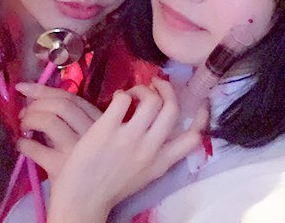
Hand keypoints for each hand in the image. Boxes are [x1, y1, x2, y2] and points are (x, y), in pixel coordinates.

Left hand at [16, 83, 101, 179]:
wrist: (88, 204)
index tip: (23, 87)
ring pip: (50, 121)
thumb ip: (75, 119)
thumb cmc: (89, 166)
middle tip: (24, 110)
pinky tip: (21, 145)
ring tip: (23, 124)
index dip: (44, 89)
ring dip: (30, 118)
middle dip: (36, 102)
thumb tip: (38, 97)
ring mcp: (77, 151)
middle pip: (61, 105)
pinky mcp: (61, 168)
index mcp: (101, 123)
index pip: (72, 97)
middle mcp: (92, 134)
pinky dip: (24, 144)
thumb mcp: (92, 138)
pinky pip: (37, 149)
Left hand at [47, 77, 208, 222]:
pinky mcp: (106, 129)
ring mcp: (129, 138)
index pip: (195, 137)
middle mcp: (150, 148)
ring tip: (132, 94)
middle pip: (172, 108)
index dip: (202, 116)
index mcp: (162, 162)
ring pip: (151, 99)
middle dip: (167, 89)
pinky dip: (121, 94)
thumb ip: (159, 153)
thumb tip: (164, 124)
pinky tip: (115, 100)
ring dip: (142, 89)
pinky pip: (123, 99)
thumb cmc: (112, 187)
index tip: (201, 102)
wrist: (82, 200)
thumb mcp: (146, 174)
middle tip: (156, 84)